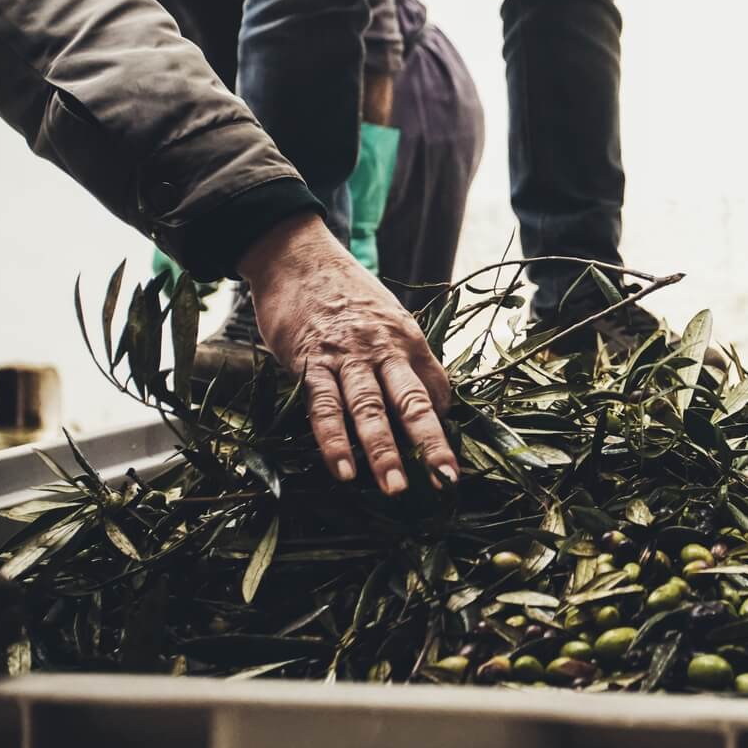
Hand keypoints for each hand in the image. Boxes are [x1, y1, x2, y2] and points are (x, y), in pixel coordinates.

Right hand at [238, 213, 458, 493]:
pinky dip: (334, 440)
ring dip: (383, 452)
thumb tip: (435, 403)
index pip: (435, 388)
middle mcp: (383, 349)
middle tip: (445, 480)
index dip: (444, 424)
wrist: (299, 258)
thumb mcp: (390, 319)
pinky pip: (323, 406)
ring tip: (396, 489)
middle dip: (430, 444)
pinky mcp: (309, 361)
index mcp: (407, 339)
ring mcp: (346, 356)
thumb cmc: (348, 294)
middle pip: (411, 402)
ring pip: (369, 409)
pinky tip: (343, 470)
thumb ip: (409, 359)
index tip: (448, 460)